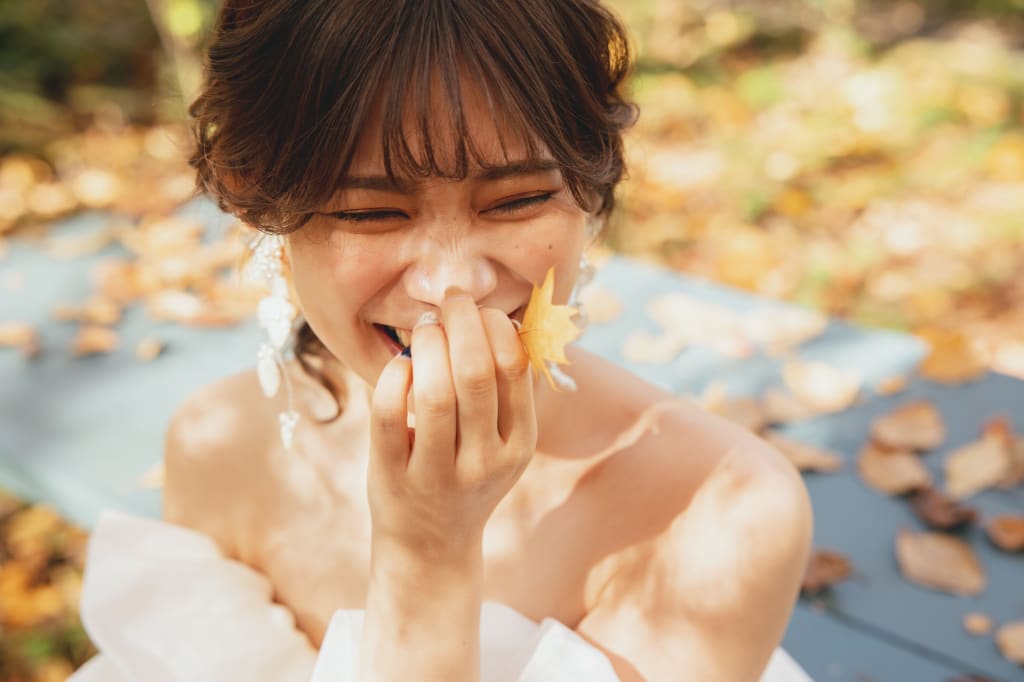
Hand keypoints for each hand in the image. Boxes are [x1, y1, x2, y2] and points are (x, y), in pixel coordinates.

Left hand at [367, 289, 536, 564]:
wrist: (431, 549)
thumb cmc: (467, 477)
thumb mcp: (502, 445)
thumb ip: (506, 392)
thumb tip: (500, 319)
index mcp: (518, 444)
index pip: (515, 368)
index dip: (496, 325)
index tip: (480, 308)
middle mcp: (483, 461)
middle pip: (475, 373)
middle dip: (460, 322)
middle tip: (449, 299)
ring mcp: (437, 472)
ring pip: (434, 392)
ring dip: (426, 345)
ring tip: (423, 328)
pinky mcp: (392, 476)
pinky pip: (389, 415)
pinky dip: (393, 377)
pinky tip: (399, 364)